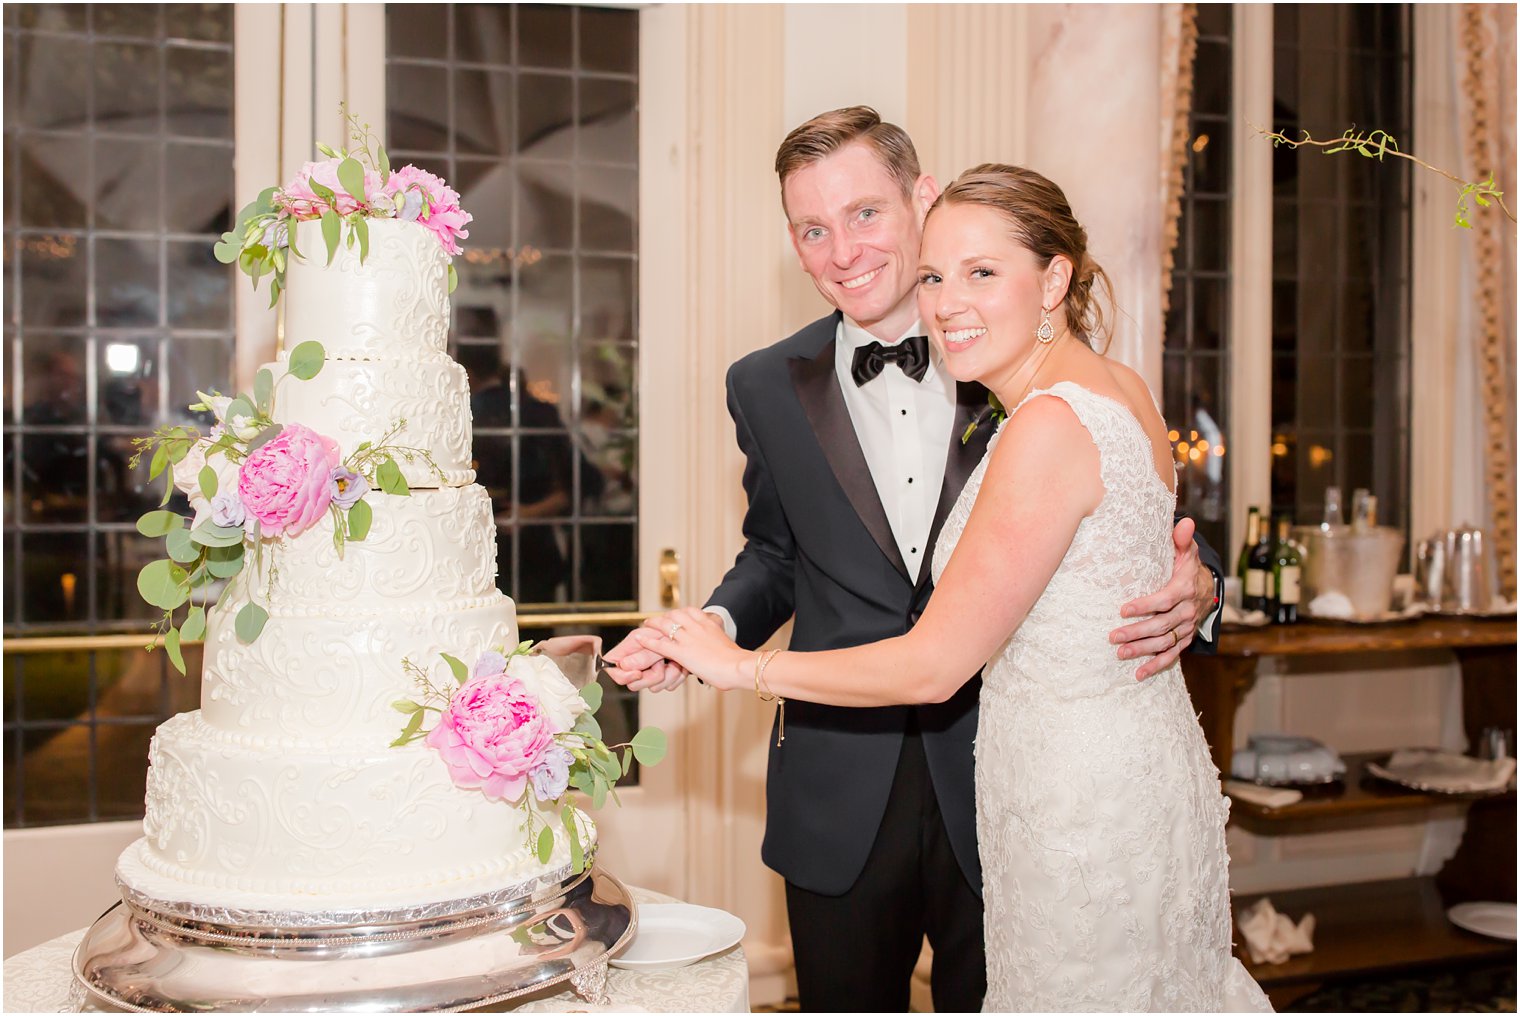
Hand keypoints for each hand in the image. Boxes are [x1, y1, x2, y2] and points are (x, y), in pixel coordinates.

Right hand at [603, 612, 694, 691]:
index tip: (637, 673)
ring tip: (676, 663)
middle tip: (662, 664)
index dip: (622, 674)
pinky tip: (682, 667)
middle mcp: (640, 658)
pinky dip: (677, 677)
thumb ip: (644, 654)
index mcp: (632, 646)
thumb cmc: (681, 630)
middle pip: (633, 683)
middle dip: (651, 677)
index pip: (612, 666)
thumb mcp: (662, 640)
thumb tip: (623, 665)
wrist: (703, 638)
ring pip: (654, 686)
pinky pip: (668, 686)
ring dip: (669, 676)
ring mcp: (653, 668)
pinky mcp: (666, 674)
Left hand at [628, 607, 750, 691]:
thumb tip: (724, 653)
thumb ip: (721, 646)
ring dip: (653, 624)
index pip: (691, 611)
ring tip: (646, 625)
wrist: (737, 667)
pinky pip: (660, 644)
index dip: (680, 613)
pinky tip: (640, 640)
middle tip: (658, 621)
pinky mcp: (681, 652)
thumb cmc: (737, 663)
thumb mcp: (729, 648)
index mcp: (710, 625)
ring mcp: (688, 639)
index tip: (675, 616)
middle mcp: (697, 627)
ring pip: (665, 625)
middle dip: (665, 617)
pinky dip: (648, 641)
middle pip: (676, 614)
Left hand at [1111, 516, 1211, 680]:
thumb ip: (1182, 539)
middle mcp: (1187, 611)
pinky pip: (1171, 654)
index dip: (1145, 606)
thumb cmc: (1187, 567)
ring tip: (1120, 653)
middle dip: (1137, 632)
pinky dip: (1156, 665)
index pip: (1164, 600)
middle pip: (1161, 625)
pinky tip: (1138, 673)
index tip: (1123, 609)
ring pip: (1164, 642)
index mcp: (1185, 589)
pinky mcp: (1184, 638)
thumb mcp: (1187, 551)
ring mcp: (1186, 627)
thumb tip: (1185, 522)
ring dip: (1142, 650)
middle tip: (1113, 636)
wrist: (1207, 587)